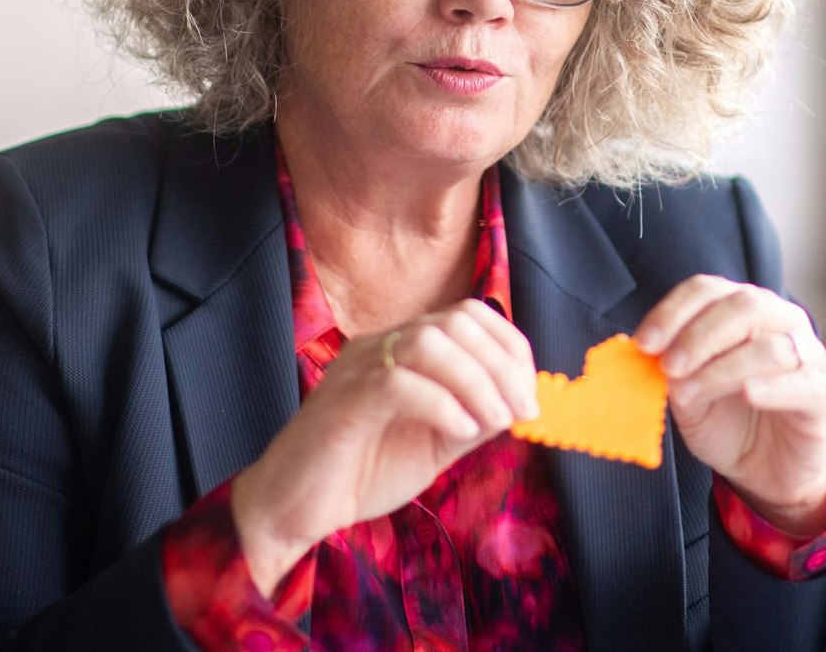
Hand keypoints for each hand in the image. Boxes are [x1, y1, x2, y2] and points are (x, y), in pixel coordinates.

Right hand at [229, 299, 538, 594]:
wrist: (295, 508)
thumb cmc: (362, 473)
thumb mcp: (435, 444)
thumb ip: (473, 419)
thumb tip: (519, 403)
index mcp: (402, 348)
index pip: (468, 316)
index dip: (510, 348)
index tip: (530, 395)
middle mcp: (380, 346)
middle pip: (454, 322)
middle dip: (501, 364)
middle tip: (521, 411)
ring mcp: (358, 369)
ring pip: (429, 343)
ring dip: (476, 380)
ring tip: (495, 422)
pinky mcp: (343, 402)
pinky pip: (398, 383)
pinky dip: (441, 404)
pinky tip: (459, 431)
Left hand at [635, 275, 825, 535]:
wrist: (763, 473)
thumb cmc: (727, 424)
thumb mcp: (688, 396)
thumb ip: (673, 372)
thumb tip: (650, 354)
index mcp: (742, 311)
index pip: (708, 290)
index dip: (673, 311)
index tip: (644, 343)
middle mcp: (779, 321)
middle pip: (743, 305)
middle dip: (699, 335)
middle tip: (669, 366)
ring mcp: (807, 355)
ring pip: (770, 346)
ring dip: (722, 368)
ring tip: (690, 393)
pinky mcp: (822, 394)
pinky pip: (801, 382)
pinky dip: (771, 386)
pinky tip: (747, 394)